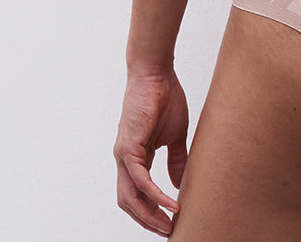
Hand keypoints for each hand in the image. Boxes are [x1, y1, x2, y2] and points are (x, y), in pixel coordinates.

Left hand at [115, 69, 188, 235]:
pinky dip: (154, 195)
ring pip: (130, 197)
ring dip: (149, 215)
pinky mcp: (128, 148)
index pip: (138, 193)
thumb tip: (177, 183)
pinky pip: (140, 180)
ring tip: (169, 224)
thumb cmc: (165, 97)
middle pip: (130, 203)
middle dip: (148, 220)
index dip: (151, 210)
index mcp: (135, 157)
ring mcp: (124, 155)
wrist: (156, 74)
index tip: (170, 221)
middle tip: (168, 231)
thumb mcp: (175, 135)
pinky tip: (170, 203)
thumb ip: (175, 159)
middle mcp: (125, 160)